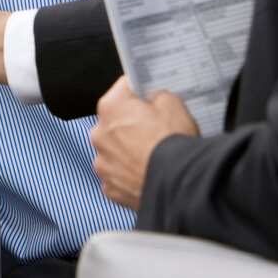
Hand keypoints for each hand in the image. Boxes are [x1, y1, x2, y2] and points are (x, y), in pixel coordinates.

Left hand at [89, 77, 198, 209]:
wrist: (178, 184)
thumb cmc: (172, 143)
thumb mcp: (172, 103)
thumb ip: (157, 96)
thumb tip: (154, 100)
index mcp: (111, 107)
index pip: (123, 89)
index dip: (139, 93)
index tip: (148, 98)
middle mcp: (99, 134)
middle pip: (115, 122)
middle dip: (131, 124)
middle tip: (154, 130)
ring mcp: (102, 163)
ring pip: (114, 150)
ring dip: (128, 151)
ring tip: (151, 155)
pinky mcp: (110, 187)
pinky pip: (117, 175)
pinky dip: (129, 174)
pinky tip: (146, 173)